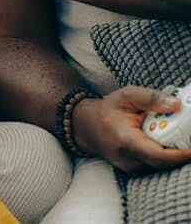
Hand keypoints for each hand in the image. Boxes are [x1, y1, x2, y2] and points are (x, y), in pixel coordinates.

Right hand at [74, 85, 190, 173]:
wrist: (87, 125)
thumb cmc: (108, 109)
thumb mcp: (127, 95)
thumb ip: (151, 98)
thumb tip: (176, 104)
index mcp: (126, 140)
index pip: (159, 156)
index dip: (181, 156)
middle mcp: (129, 159)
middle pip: (165, 163)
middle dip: (182, 151)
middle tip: (189, 135)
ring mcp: (131, 168)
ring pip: (162, 166)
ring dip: (174, 153)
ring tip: (179, 135)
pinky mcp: (135, 170)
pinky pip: (157, 166)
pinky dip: (166, 155)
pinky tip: (165, 140)